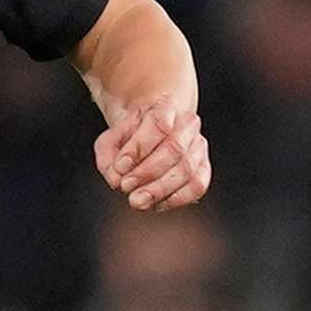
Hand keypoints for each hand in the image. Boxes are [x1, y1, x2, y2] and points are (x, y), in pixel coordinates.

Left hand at [94, 101, 209, 210]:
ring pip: (186, 169)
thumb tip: (116, 178)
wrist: (148, 137)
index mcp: (165, 107)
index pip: (159, 124)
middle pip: (174, 148)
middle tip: (126, 186)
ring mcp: (198, 146)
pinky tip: (154, 203)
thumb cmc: (129, 138)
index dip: (139, 148)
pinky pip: (196, 186)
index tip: (120, 167)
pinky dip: (174, 198)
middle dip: (147, 172)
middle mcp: (187, 124)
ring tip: (136, 200)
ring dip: (159, 189)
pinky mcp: (203, 169)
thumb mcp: (110, 140)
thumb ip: (108, 157)